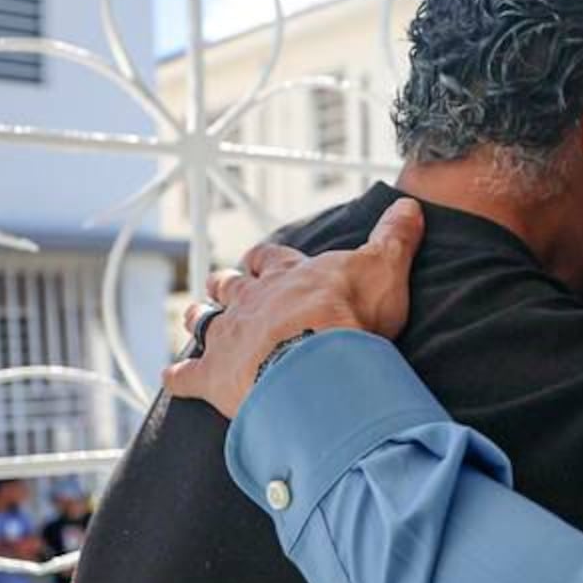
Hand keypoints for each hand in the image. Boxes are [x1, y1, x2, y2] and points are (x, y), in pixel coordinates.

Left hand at [164, 200, 424, 418]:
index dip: (264, 260)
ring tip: (193, 316)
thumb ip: (395, 239)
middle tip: (220, 282)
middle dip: (225, 284)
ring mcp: (229, 337)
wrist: (318, 364)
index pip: (270, 258)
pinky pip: (187, 376)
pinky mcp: (214, 376)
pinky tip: (170, 378)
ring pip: (203, 320)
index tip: (259, 259)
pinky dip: (179, 376)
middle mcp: (252, 300)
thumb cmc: (351, 316)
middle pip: (230, 286)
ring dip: (197, 317)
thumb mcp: (383, 268)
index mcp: (288, 276)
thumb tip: (412, 204)